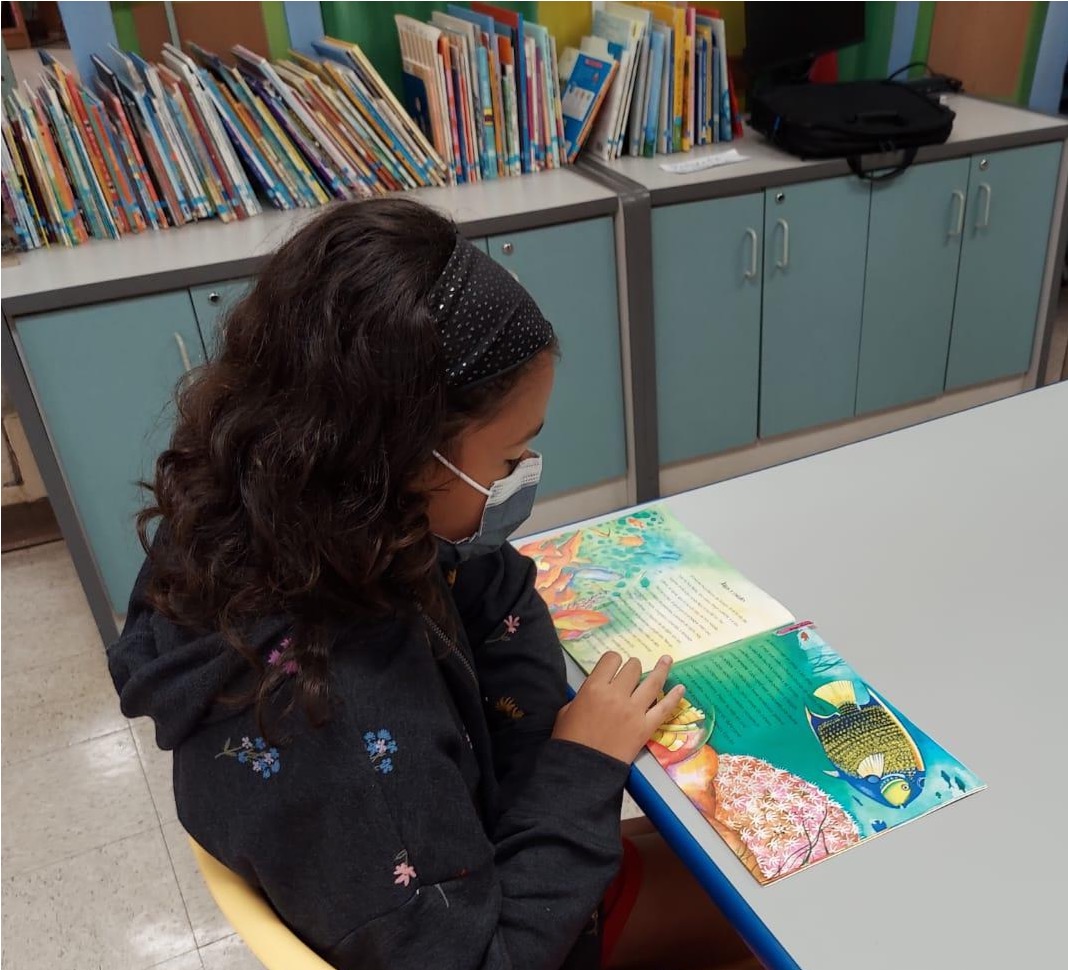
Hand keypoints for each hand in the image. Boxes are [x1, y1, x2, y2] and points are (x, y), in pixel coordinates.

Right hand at [552, 653, 685, 764]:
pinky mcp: (646, 727)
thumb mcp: (567, 710)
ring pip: (652, 681)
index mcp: (594, 687)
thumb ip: (585, 694)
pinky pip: (664, 708)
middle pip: (633, 667)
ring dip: (661, 669)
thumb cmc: (570, 739)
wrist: (583, 768)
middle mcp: (616, 694)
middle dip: (632, 667)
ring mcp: (634, 710)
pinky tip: (681, 688)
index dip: (613, 660)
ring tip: (666, 660)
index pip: (611, 659)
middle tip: (632, 672)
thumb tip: (597, 690)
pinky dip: (674, 697)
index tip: (614, 666)